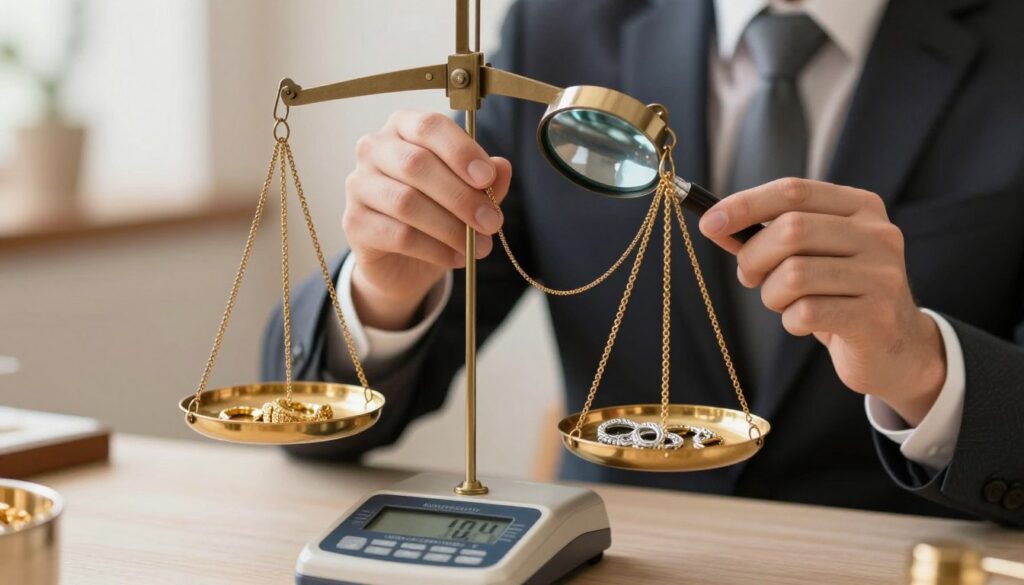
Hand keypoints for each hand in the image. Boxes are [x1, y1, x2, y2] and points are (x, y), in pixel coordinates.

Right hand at [344, 110, 512, 330]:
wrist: (403, 258)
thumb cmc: (436, 211)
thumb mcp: (467, 192)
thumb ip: (484, 179)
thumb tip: (501, 168)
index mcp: (403, 127)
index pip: (429, 126)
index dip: (461, 151)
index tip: (487, 178)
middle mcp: (374, 148)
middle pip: (417, 165)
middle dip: (461, 196)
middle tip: (492, 222)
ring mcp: (358, 184)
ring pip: (406, 203)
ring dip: (451, 227)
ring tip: (479, 246)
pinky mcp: (354, 222)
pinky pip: (398, 235)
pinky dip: (434, 249)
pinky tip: (456, 258)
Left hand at [698, 178, 945, 424]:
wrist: (895, 348)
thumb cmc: (839, 293)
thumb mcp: (810, 255)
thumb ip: (766, 235)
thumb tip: (714, 223)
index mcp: (861, 207)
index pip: (793, 190)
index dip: (745, 204)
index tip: (709, 222)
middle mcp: (878, 234)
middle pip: (791, 229)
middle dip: (753, 257)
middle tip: (749, 277)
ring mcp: (881, 275)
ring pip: (794, 274)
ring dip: (771, 294)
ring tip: (781, 303)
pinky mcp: (875, 317)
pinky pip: (807, 312)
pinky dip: (790, 320)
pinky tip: (802, 323)